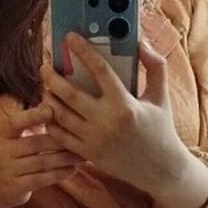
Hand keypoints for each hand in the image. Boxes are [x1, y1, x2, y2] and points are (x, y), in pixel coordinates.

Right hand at [0, 104, 83, 207]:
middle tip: (83, 138)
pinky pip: (41, 179)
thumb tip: (59, 104)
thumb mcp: (18, 136)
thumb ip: (34, 123)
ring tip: (82, 156)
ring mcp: (9, 169)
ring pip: (42, 162)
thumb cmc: (17, 154)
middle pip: (36, 144)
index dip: (32, 116)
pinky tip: (72, 169)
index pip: (16, 122)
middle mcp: (4, 150)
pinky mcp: (17, 186)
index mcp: (5, 133)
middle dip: (61, 141)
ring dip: (65, 159)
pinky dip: (59, 174)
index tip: (51, 110)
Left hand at [40, 33, 192, 197]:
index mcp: (125, 104)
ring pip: (60, 115)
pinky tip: (50, 110)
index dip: (83, 50)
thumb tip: (140, 42)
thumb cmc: (162, 128)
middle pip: (69, 94)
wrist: (162, 170)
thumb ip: (155, 65)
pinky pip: (60, 136)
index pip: (99, 70)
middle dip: (52, 77)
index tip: (70, 38)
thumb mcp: (161, 96)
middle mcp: (107, 122)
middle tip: (45, 66)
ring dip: (48, 97)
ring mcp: (95, 140)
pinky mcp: (88, 154)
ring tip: (46, 86)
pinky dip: (51, 121)